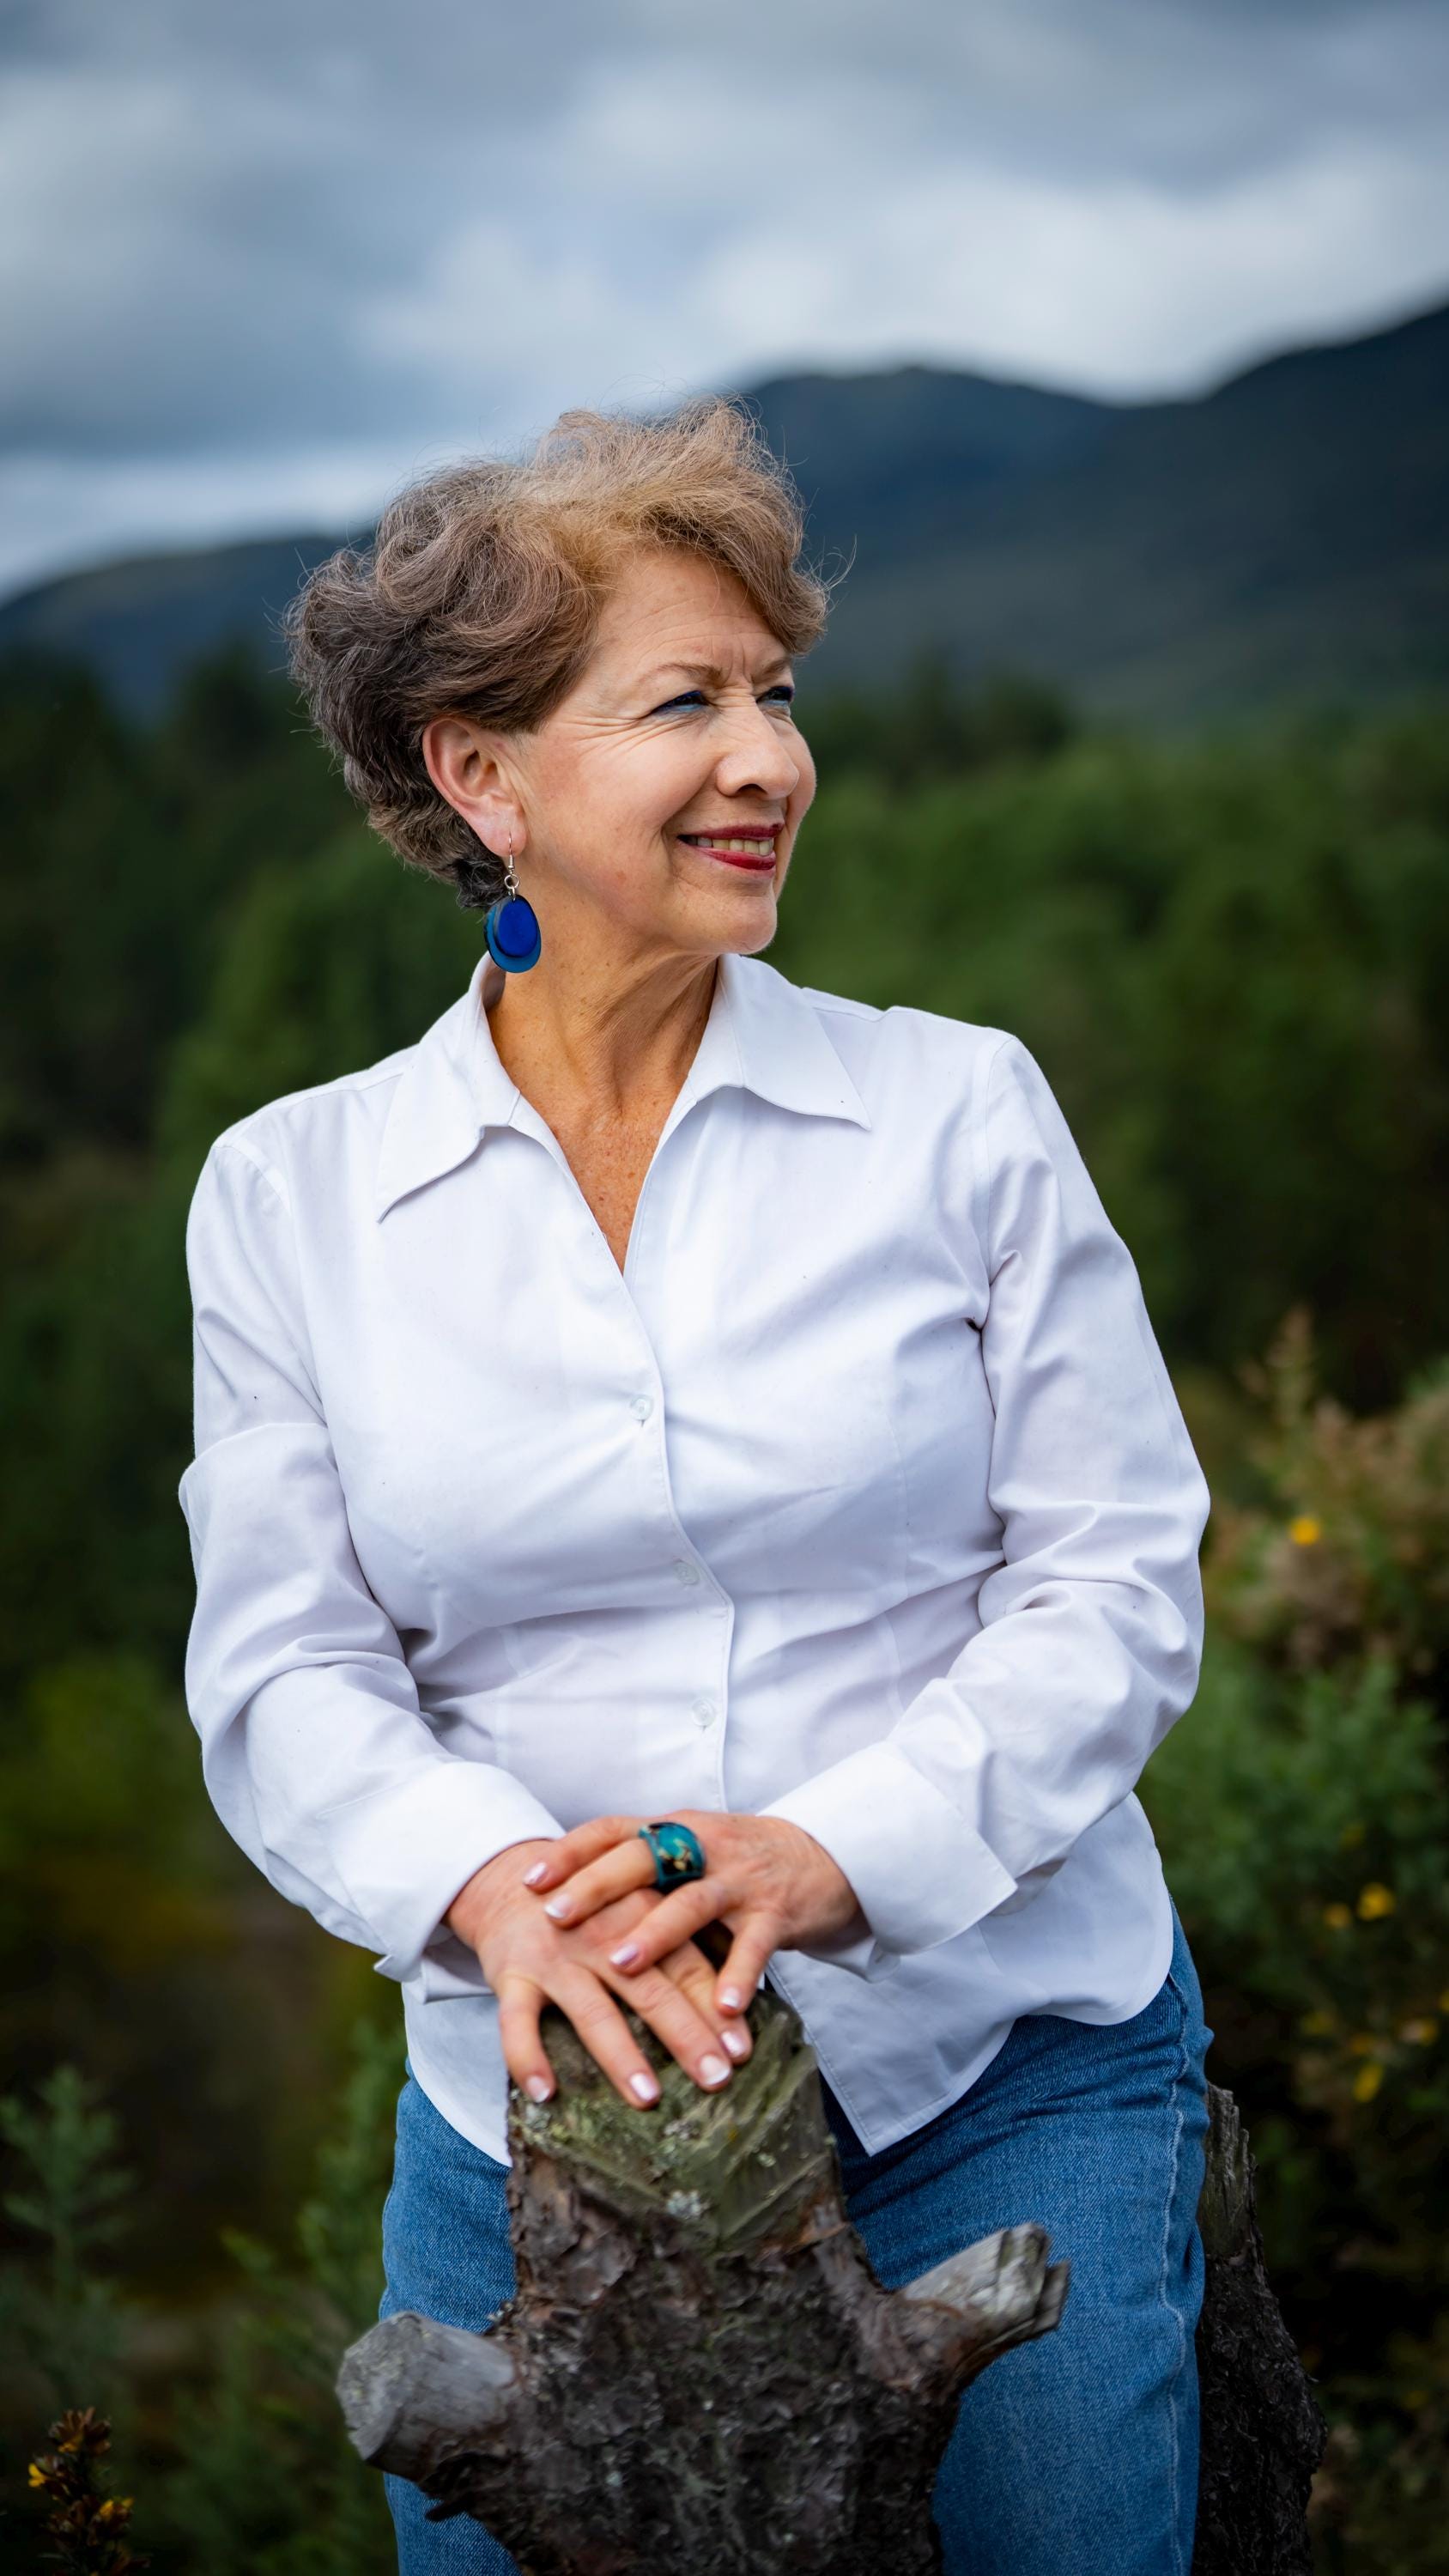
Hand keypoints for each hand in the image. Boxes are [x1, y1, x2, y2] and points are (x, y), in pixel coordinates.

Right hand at [446, 1840, 752, 2113]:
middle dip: (686, 2036)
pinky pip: (516, 2022)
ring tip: (649, 2098)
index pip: (686, 1965)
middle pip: (650, 1990)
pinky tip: (545, 2094)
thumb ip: (678, 1944)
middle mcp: (600, 1935)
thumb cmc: (591, 1906)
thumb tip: (735, 1998)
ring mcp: (554, 1957)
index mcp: (639, 1913)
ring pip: (591, 2011)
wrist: (510, 1878)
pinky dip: (527, 2057)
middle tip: (716, 2079)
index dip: (715, 2007)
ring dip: (621, 2057)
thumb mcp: (636, 1909)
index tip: (742, 2050)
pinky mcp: (511, 1974)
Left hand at [519, 1811, 863, 2018]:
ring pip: (692, 1901)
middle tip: (554, 1917)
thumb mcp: (690, 1856)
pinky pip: (756, 1944)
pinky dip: (739, 1975)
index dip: (571, 1852)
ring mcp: (741, 1878)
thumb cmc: (739, 1865)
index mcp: (676, 1830)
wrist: (825, 1856)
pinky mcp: (778, 1911)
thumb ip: (643, 1873)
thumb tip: (567, 1902)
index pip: (613, 1830)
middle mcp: (704, 1846)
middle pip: (643, 1858)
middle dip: (596, 1887)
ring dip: (656, 1934)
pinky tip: (724, 2008)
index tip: (528, 1879)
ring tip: (623, 1965)